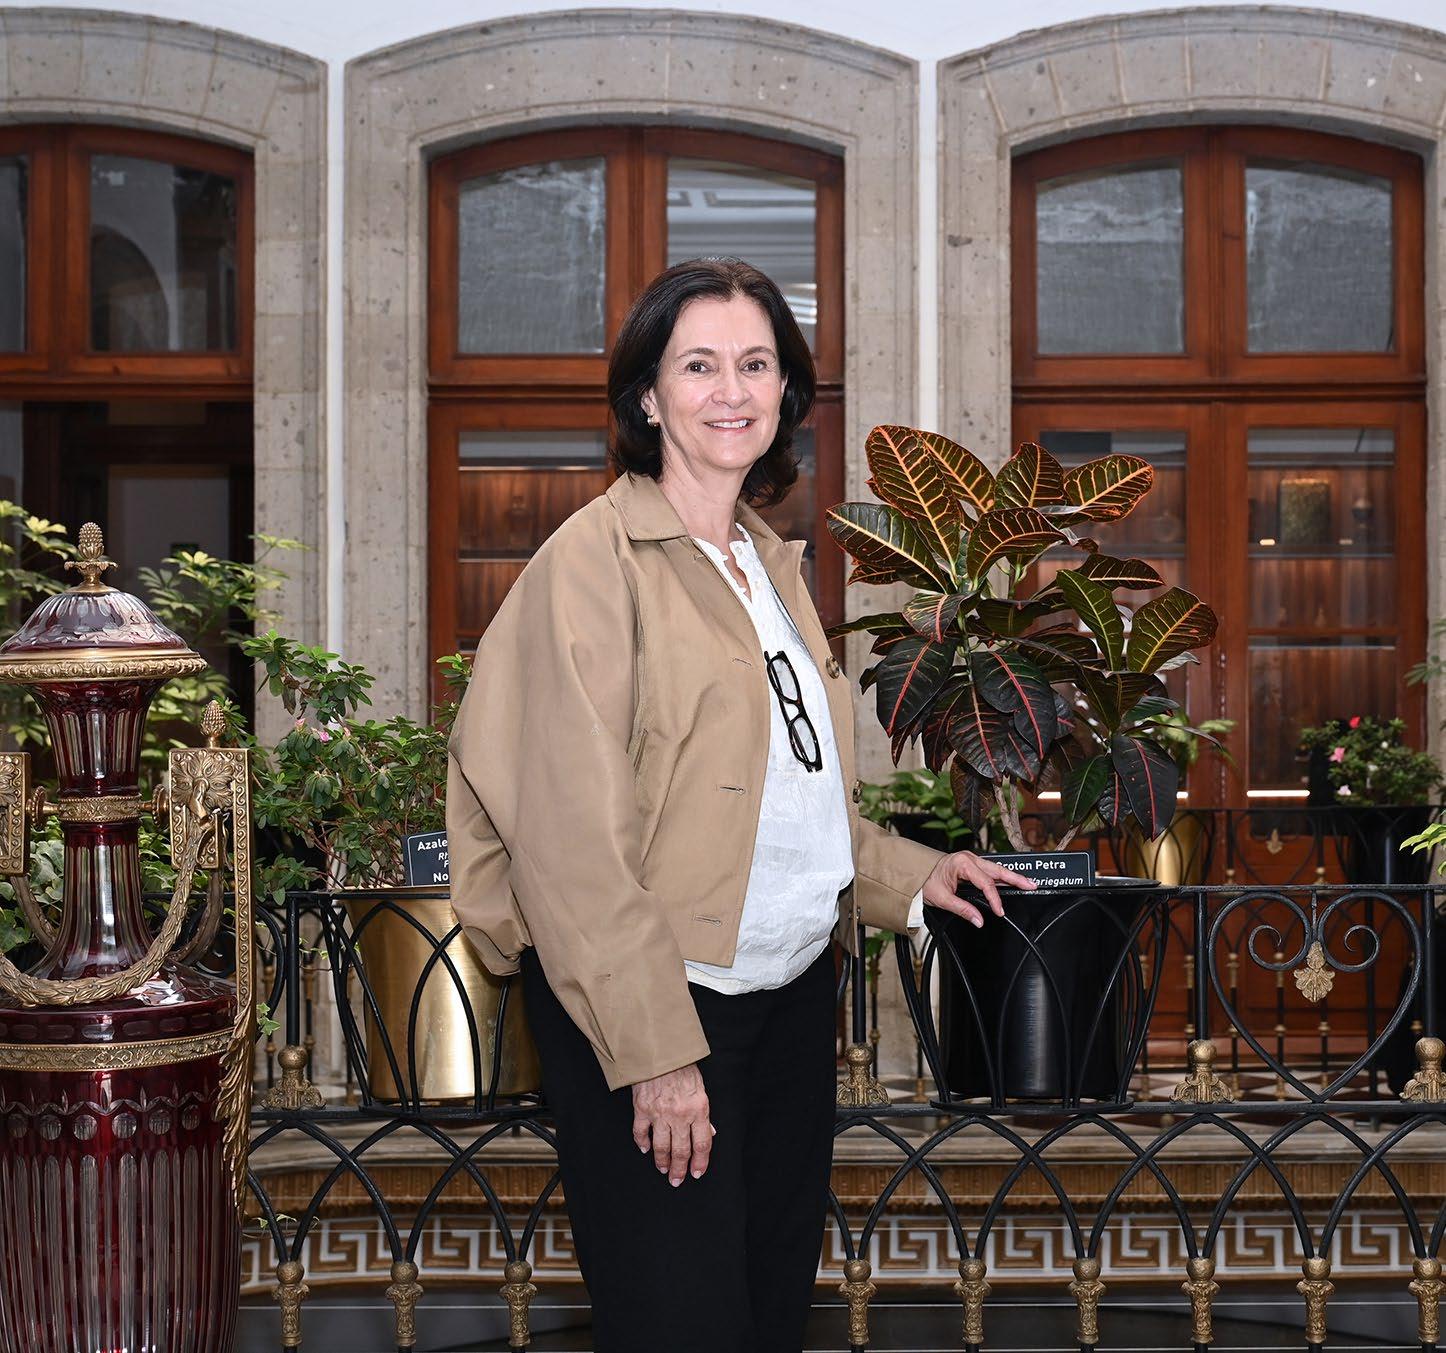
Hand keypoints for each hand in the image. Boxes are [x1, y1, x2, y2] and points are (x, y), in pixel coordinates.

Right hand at [631, 1063, 713, 1185]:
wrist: (660, 1050)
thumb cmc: (682, 1067)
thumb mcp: (701, 1088)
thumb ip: (704, 1113)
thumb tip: (710, 1134)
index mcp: (698, 1109)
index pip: (702, 1144)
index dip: (700, 1162)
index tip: (697, 1173)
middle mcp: (680, 1115)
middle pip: (681, 1151)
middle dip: (680, 1170)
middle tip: (677, 1180)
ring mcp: (659, 1113)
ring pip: (661, 1147)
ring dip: (662, 1162)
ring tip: (663, 1169)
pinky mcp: (642, 1109)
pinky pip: (641, 1133)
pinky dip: (642, 1143)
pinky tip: (645, 1149)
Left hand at [923, 851, 1035, 927]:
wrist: (915, 872)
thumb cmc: (926, 881)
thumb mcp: (941, 898)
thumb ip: (962, 909)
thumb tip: (979, 920)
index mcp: (961, 863)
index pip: (985, 882)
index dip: (994, 898)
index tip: (999, 911)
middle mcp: (968, 858)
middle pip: (997, 870)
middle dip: (1016, 878)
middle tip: (1031, 885)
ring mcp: (971, 860)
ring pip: (996, 868)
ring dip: (1012, 876)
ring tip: (1027, 883)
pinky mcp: (972, 864)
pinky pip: (990, 870)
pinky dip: (1002, 876)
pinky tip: (1012, 881)